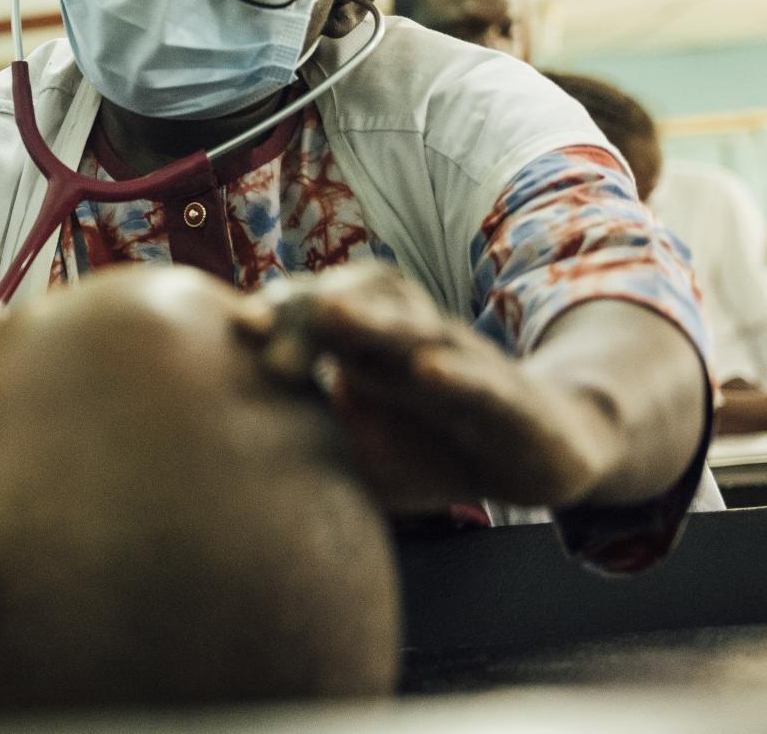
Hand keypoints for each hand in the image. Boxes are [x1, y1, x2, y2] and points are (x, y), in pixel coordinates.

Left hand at [238, 263, 620, 513]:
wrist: (540, 451)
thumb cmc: (432, 446)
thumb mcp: (357, 451)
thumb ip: (302, 446)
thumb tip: (226, 463)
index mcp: (367, 346)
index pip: (314, 313)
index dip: (277, 315)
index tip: (235, 331)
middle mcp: (410, 340)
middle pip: (355, 303)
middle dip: (305, 309)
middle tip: (258, 328)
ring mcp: (460, 362)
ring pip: (416, 328)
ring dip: (372, 320)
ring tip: (331, 317)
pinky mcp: (510, 399)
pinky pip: (481, 380)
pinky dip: (455, 373)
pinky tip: (426, 370)